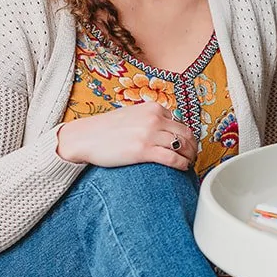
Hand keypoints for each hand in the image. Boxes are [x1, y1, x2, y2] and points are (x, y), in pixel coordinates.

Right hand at [56, 102, 197, 169]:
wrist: (84, 138)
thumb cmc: (105, 130)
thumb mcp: (132, 115)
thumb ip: (149, 120)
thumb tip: (165, 132)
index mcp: (153, 108)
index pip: (179, 122)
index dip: (185, 136)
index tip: (185, 145)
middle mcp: (154, 118)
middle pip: (186, 133)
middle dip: (192, 146)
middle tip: (192, 156)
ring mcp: (150, 133)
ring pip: (183, 145)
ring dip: (189, 156)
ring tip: (188, 163)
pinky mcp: (144, 150)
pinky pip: (173, 158)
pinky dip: (182, 164)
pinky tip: (183, 168)